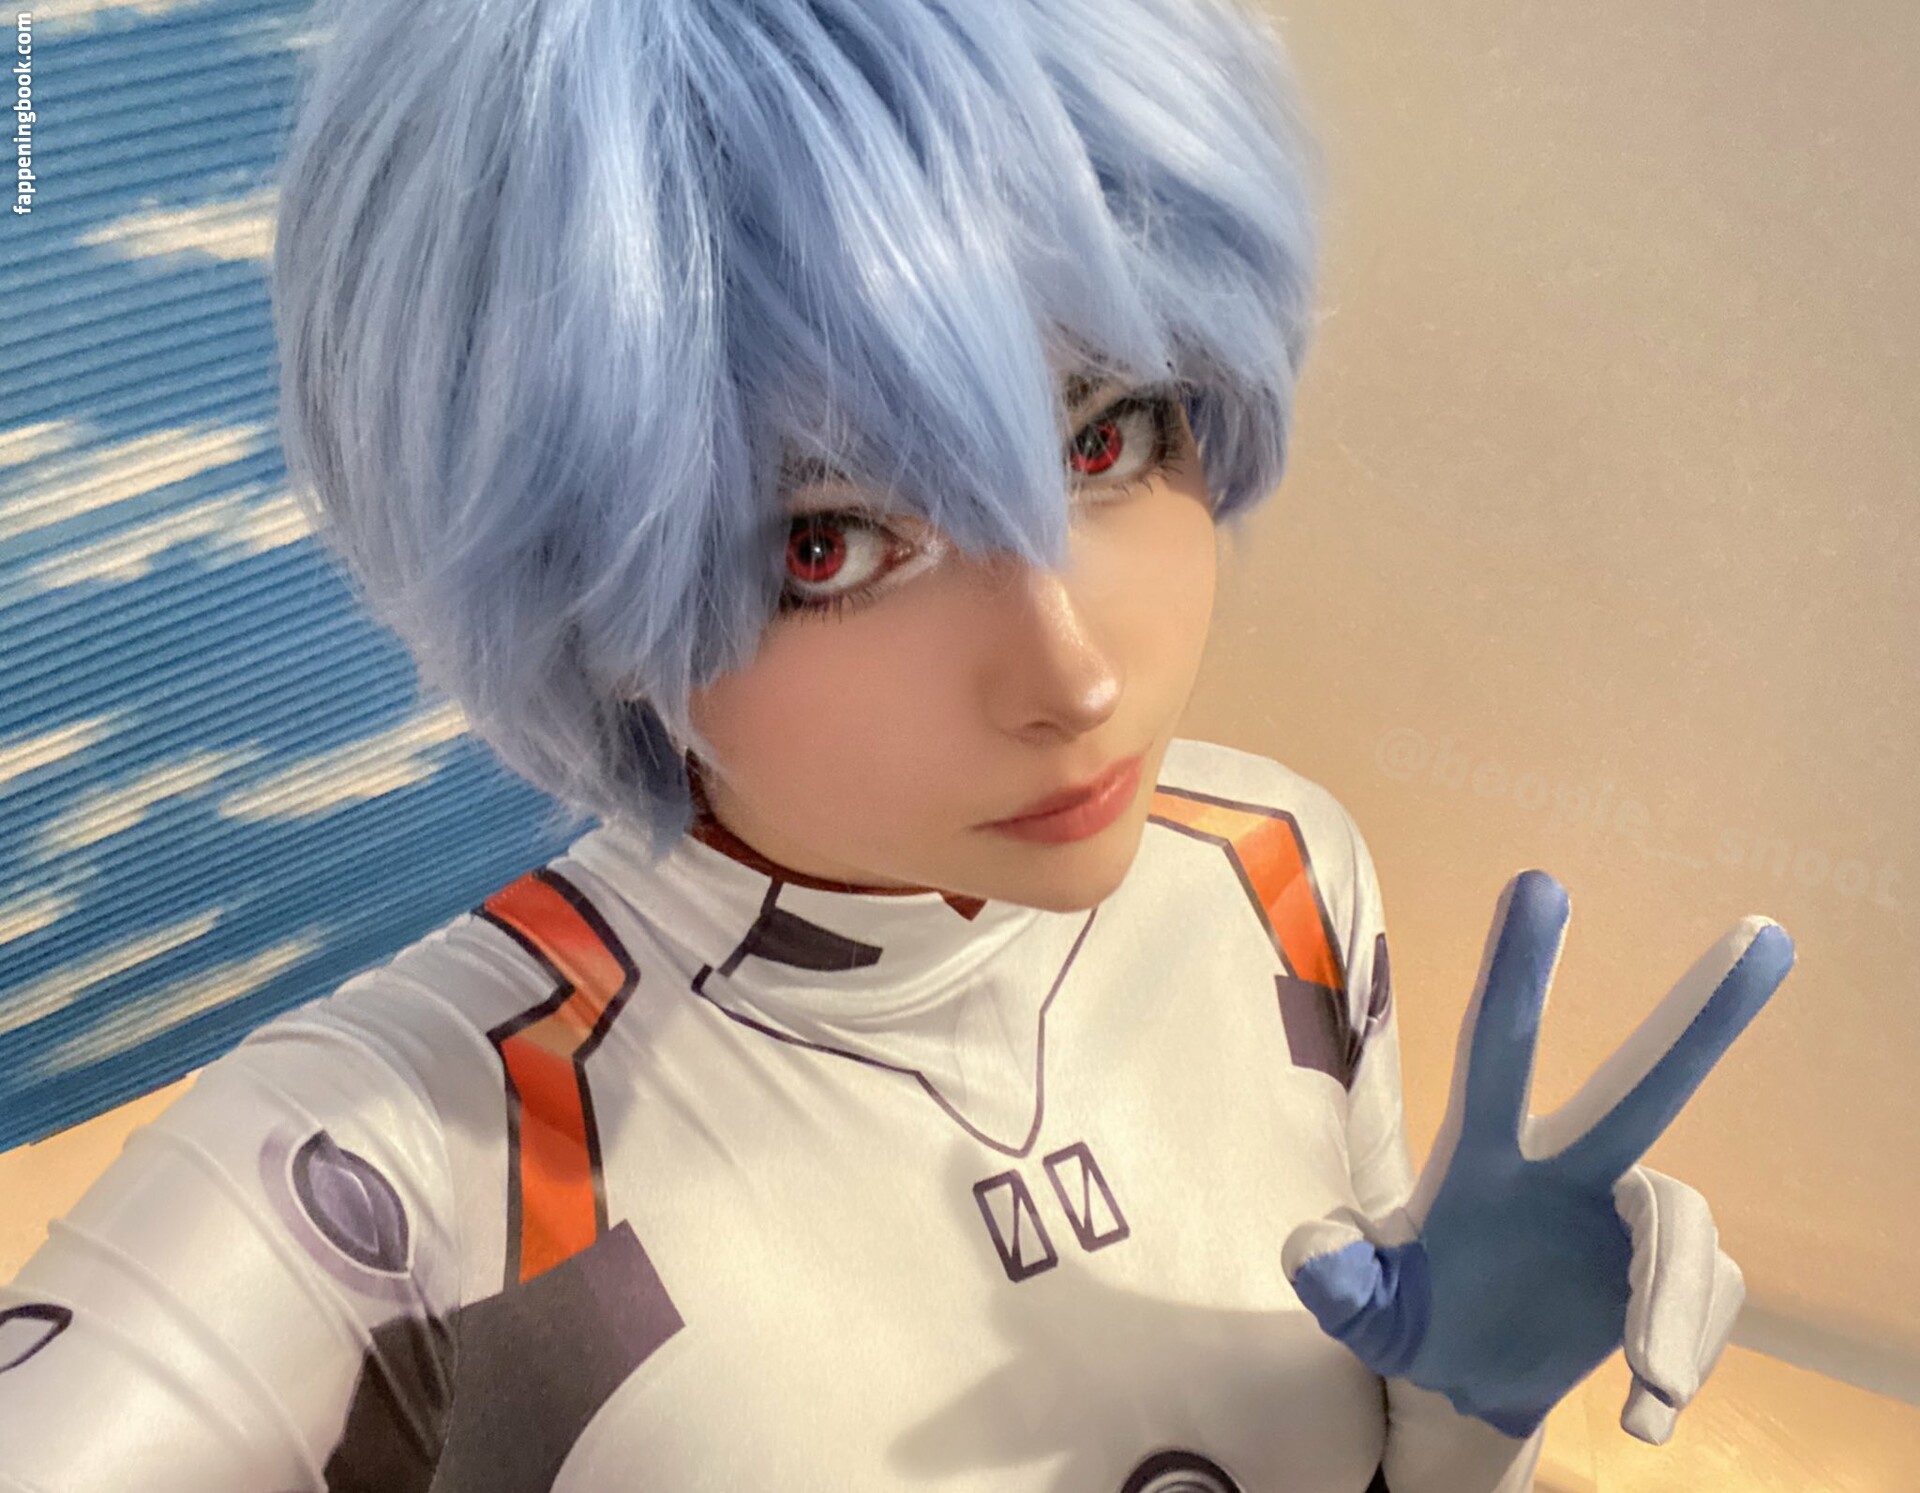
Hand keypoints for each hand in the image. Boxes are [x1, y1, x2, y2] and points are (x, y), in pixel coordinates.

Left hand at [1282, 870, 1793, 1439]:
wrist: (1473, 1381)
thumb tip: (1307, 1250)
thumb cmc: (1413, 1318)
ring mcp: (1627, 1220)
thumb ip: (1337, 1282)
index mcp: (1486, 1154)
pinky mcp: (1671, 1278)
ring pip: (1685, 1232)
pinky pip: (1701, 1308)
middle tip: (1766, 937)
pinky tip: (1646, 1418)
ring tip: (1653, 1385)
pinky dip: (1681, 1363)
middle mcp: (1570, 1168)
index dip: (1517, 970)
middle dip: (1703, 1015)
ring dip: (1674, 1308)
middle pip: (1642, 1082)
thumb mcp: (1367, 1311)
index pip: (1498, 1045)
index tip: (1538, 883)